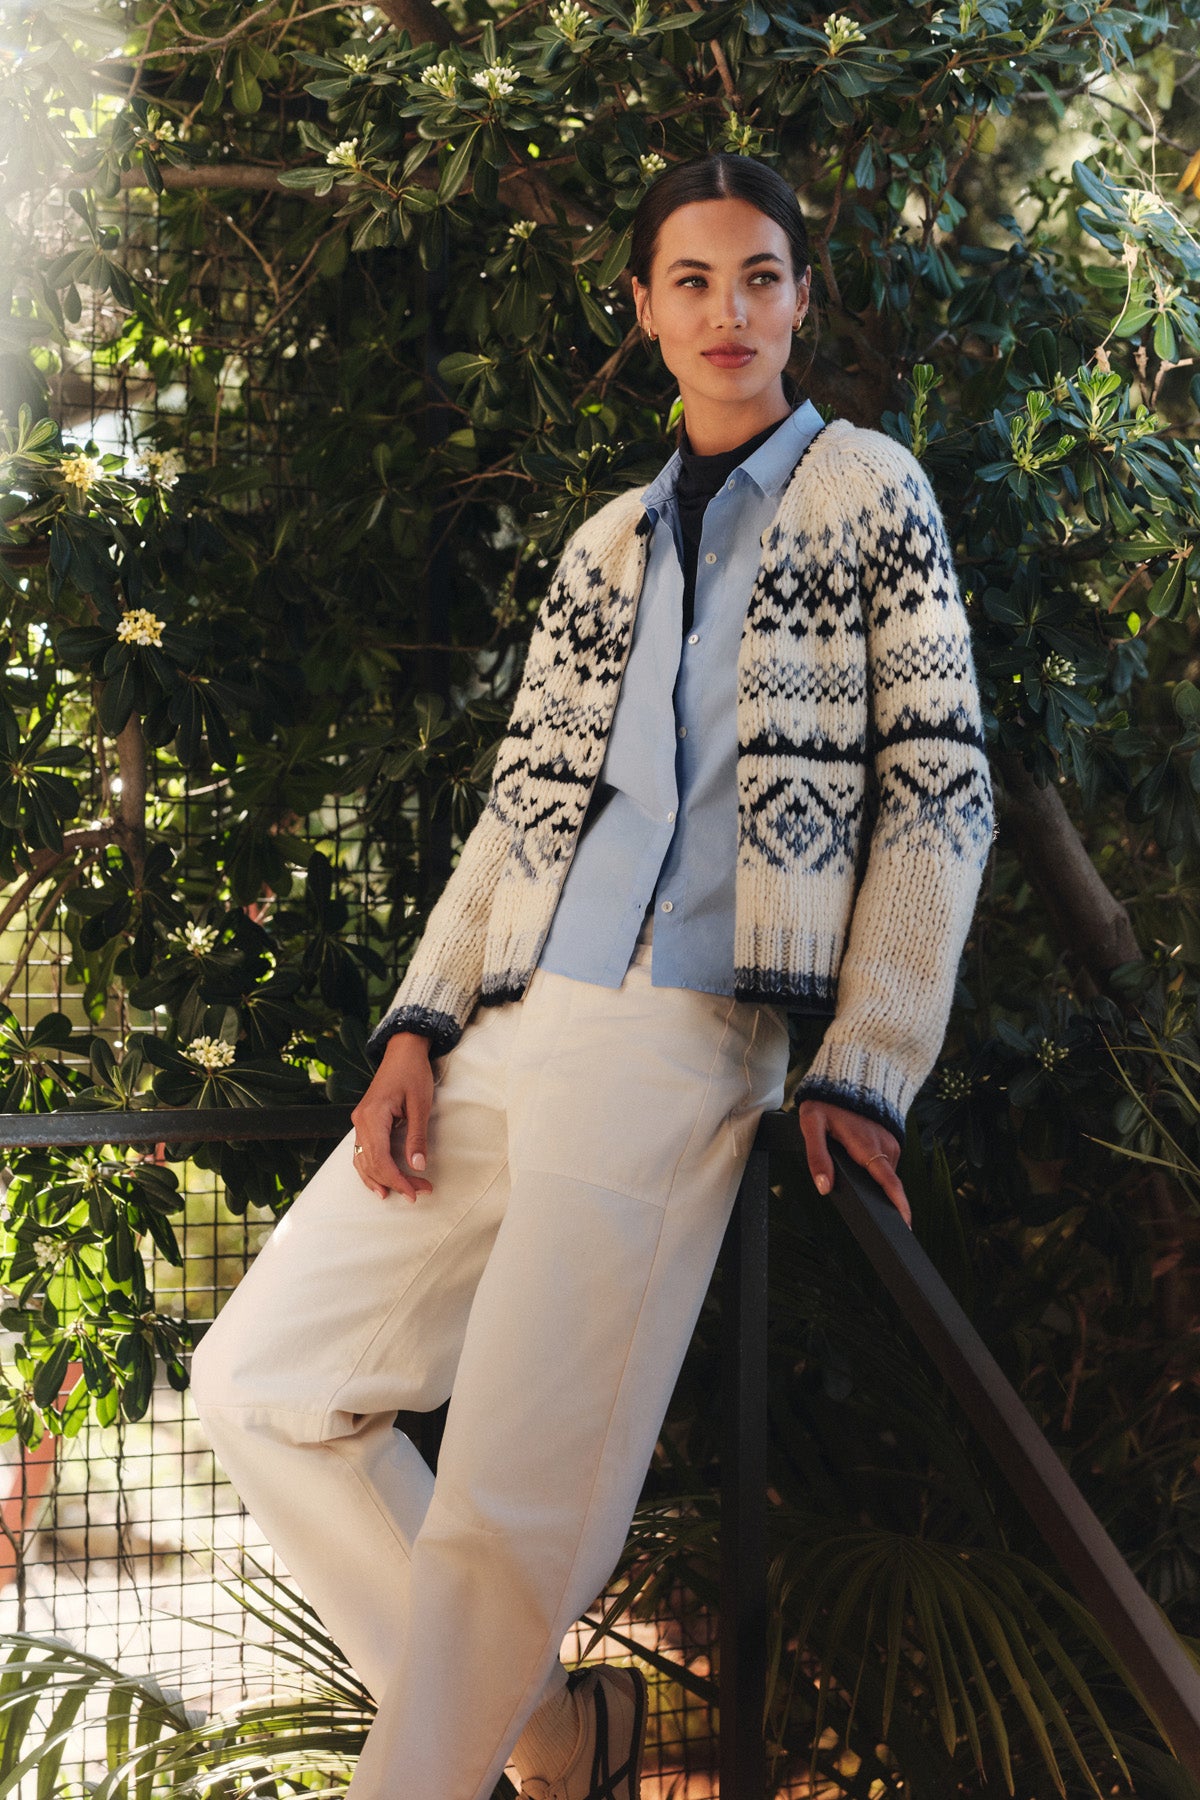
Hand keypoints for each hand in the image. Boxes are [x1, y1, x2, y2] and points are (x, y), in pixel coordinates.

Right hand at [349, 1032, 434, 1202]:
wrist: (403, 1051)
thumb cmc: (413, 1073)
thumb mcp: (420, 1105)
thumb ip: (417, 1136)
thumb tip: (418, 1166)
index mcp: (373, 1116)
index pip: (380, 1159)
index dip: (397, 1180)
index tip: (414, 1192)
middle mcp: (360, 1121)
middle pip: (371, 1164)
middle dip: (393, 1182)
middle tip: (417, 1193)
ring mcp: (359, 1121)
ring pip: (361, 1160)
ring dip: (380, 1179)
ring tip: (398, 1194)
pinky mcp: (364, 1121)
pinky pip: (361, 1151)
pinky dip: (369, 1169)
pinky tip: (380, 1181)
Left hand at [798, 1098, 910, 1229]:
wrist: (847, 1078)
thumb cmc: (827, 1102)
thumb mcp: (812, 1125)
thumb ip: (817, 1157)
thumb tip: (824, 1187)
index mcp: (866, 1145)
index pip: (888, 1182)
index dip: (898, 1204)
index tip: (905, 1225)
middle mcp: (884, 1146)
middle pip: (886, 1183)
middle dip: (881, 1199)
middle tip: (864, 1208)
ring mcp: (891, 1143)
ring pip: (884, 1174)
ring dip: (873, 1180)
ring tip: (852, 1169)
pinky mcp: (891, 1141)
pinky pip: (885, 1164)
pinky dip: (875, 1169)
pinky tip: (860, 1162)